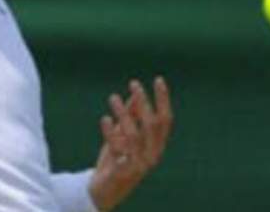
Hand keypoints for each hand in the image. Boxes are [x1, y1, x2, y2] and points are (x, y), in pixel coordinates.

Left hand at [89, 77, 172, 211]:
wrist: (104, 190)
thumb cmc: (116, 159)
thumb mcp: (123, 136)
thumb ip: (130, 117)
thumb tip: (134, 94)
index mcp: (156, 146)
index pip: (166, 120)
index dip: (163, 100)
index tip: (158, 80)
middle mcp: (153, 155)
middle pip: (152, 125)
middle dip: (144, 102)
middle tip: (134, 83)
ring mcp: (140, 164)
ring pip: (135, 134)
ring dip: (124, 113)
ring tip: (113, 98)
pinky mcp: (125, 171)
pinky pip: (119, 148)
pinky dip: (111, 132)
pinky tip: (104, 119)